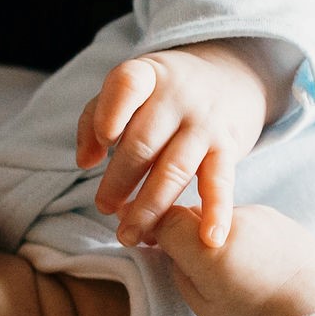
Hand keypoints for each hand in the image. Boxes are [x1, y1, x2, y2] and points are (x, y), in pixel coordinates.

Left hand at [78, 47, 269, 249]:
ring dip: (149, 208)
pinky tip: (209, 239)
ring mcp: (204, 123)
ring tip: (129, 234)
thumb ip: (96, 118)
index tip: (104, 142)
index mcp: (146, 76)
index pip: (127, 86)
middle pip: (143, 143)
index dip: (111, 113)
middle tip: (103, 208)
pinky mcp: (227, 148)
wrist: (229, 77)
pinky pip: (220, 182)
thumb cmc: (161, 93)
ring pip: (173, 170)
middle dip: (119, 182)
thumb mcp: (129, 90)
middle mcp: (178, 97)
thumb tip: (85, 162)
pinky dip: (216, 212)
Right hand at [151, 202, 314, 315]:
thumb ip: (181, 276)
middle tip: (181, 254)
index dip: (147, 227)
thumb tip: (170, 255)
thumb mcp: (206, 309)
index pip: (160, 219)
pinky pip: (241, 217)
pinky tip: (249, 259)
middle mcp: (227, 221)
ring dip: (208, 231)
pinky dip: (235, 232)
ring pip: (214, 213)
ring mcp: (253, 213)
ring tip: (225, 263)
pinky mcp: (273, 214)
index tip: (144, 240)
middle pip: (187, 212)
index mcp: (206, 248)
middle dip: (177, 229)